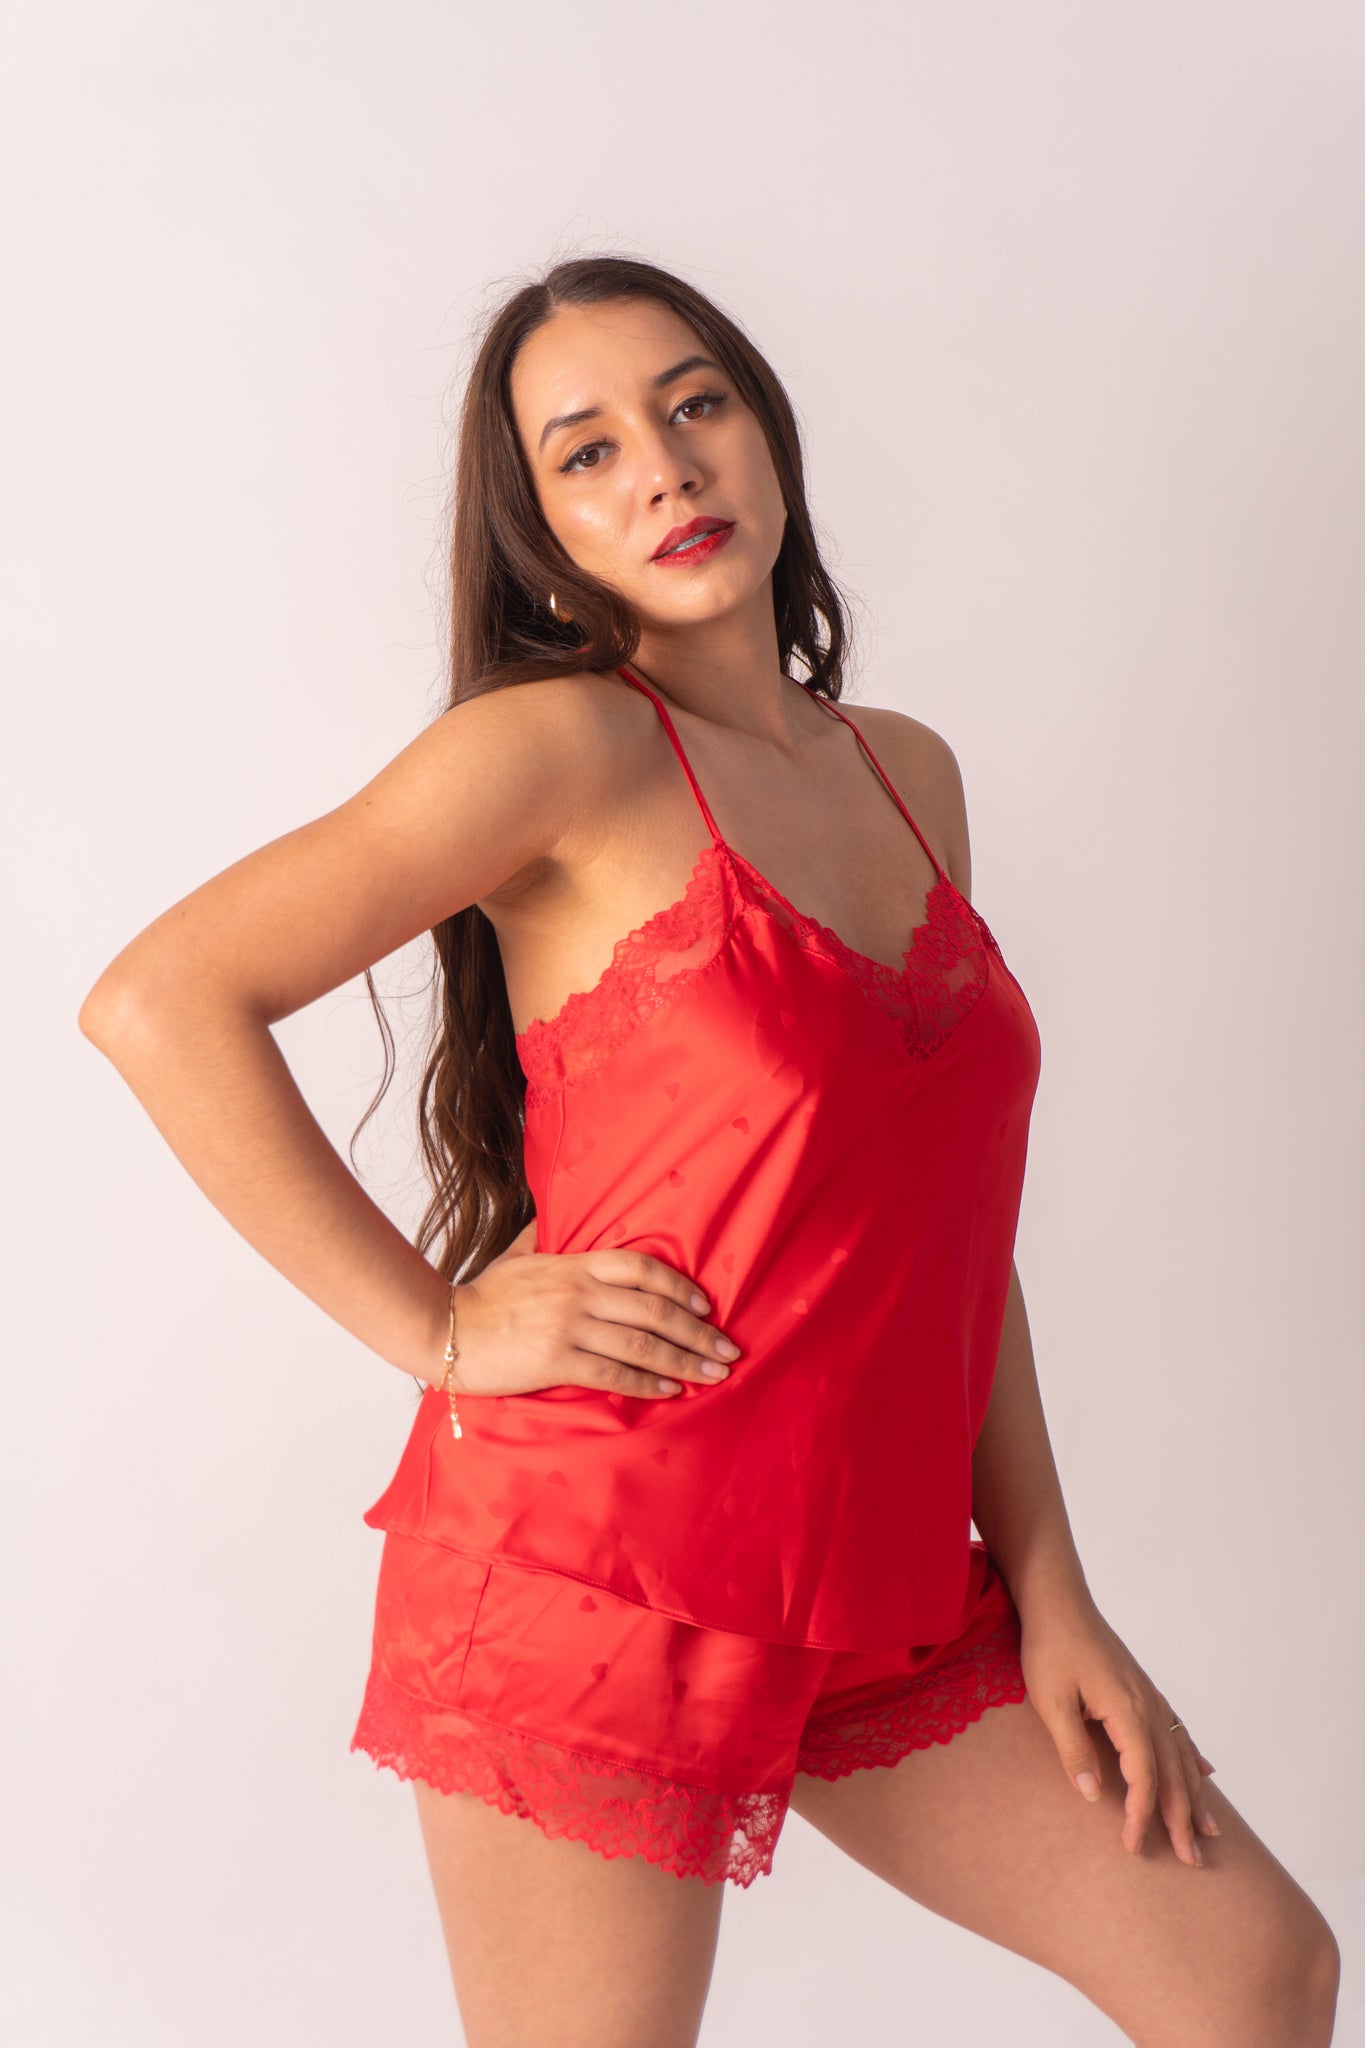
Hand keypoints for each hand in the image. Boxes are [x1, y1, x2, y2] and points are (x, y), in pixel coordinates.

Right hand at [445, 1220, 741, 1402]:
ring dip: (684, 1360)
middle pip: (653, 1309)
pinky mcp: (555, 1360)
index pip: (641, 1267)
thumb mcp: (518, 1255)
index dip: (679, 1286)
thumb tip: (559, 1220)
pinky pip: (613, 1372)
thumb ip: (545, 1238)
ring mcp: (568, 1326)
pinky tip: (670, 1390)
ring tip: (713, 1374)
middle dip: (698, 1332)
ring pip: (641, 1343)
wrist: (443, 1329)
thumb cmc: (483, 1296)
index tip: (707, 1305)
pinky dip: (647, 1382)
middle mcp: (578, 1292)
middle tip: (728, 1349)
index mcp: (573, 1264)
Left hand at [1018, 1593, 1219, 1867]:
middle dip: (1182, 1819)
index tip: (1133, 1847)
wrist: (1058, 1601)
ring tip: (1210, 1831)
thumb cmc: (1050, 1648)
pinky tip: (1206, 1773)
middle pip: (1172, 1772)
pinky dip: (1193, 1757)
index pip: (1143, 1777)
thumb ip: (1072, 1749)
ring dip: (1195, 1795)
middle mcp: (1147, 1706)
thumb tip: (1092, 1796)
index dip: (1141, 1816)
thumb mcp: (1050, 1701)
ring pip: (1181, 1755)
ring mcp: (1149, 1696)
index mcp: (1127, 1711)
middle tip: (1192, 1861)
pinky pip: (1177, 1730)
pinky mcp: (1143, 1690)